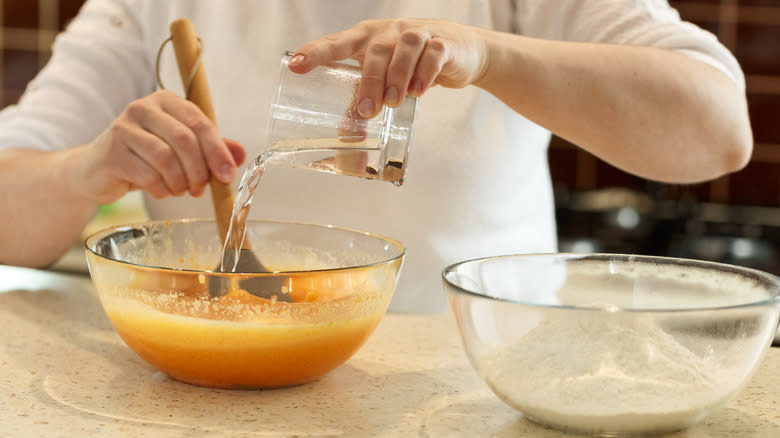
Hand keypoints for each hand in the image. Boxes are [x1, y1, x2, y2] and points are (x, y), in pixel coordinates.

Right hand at [72, 90, 245, 203]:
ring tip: (181, 190)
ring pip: (166, 158)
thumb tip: (241, 154)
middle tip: (201, 189)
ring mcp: (123, 128)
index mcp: (165, 101)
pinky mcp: (112, 153)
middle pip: (184, 139)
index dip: (217, 151)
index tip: (228, 175)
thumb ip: (211, 148)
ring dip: (180, 182)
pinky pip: (148, 175)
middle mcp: (142, 108)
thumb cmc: (145, 157)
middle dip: (200, 170)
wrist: (96, 170)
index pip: (199, 122)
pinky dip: (162, 189)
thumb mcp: (181, 150)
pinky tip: (161, 191)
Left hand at [289, 18, 488, 117]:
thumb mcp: (386, 78)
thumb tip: (346, 136)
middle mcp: (389, 31)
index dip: (316, 52)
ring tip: (392, 104)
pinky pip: (432, 54)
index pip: (337, 43)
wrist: (461, 51)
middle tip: (366, 112)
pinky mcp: (443, 43)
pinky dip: (425, 72)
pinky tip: (418, 91)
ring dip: (396, 77)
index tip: (295, 65)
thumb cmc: (411, 65)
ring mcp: (418, 33)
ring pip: (404, 49)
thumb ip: (367, 98)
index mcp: (366, 38)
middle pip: (376, 52)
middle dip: (369, 82)